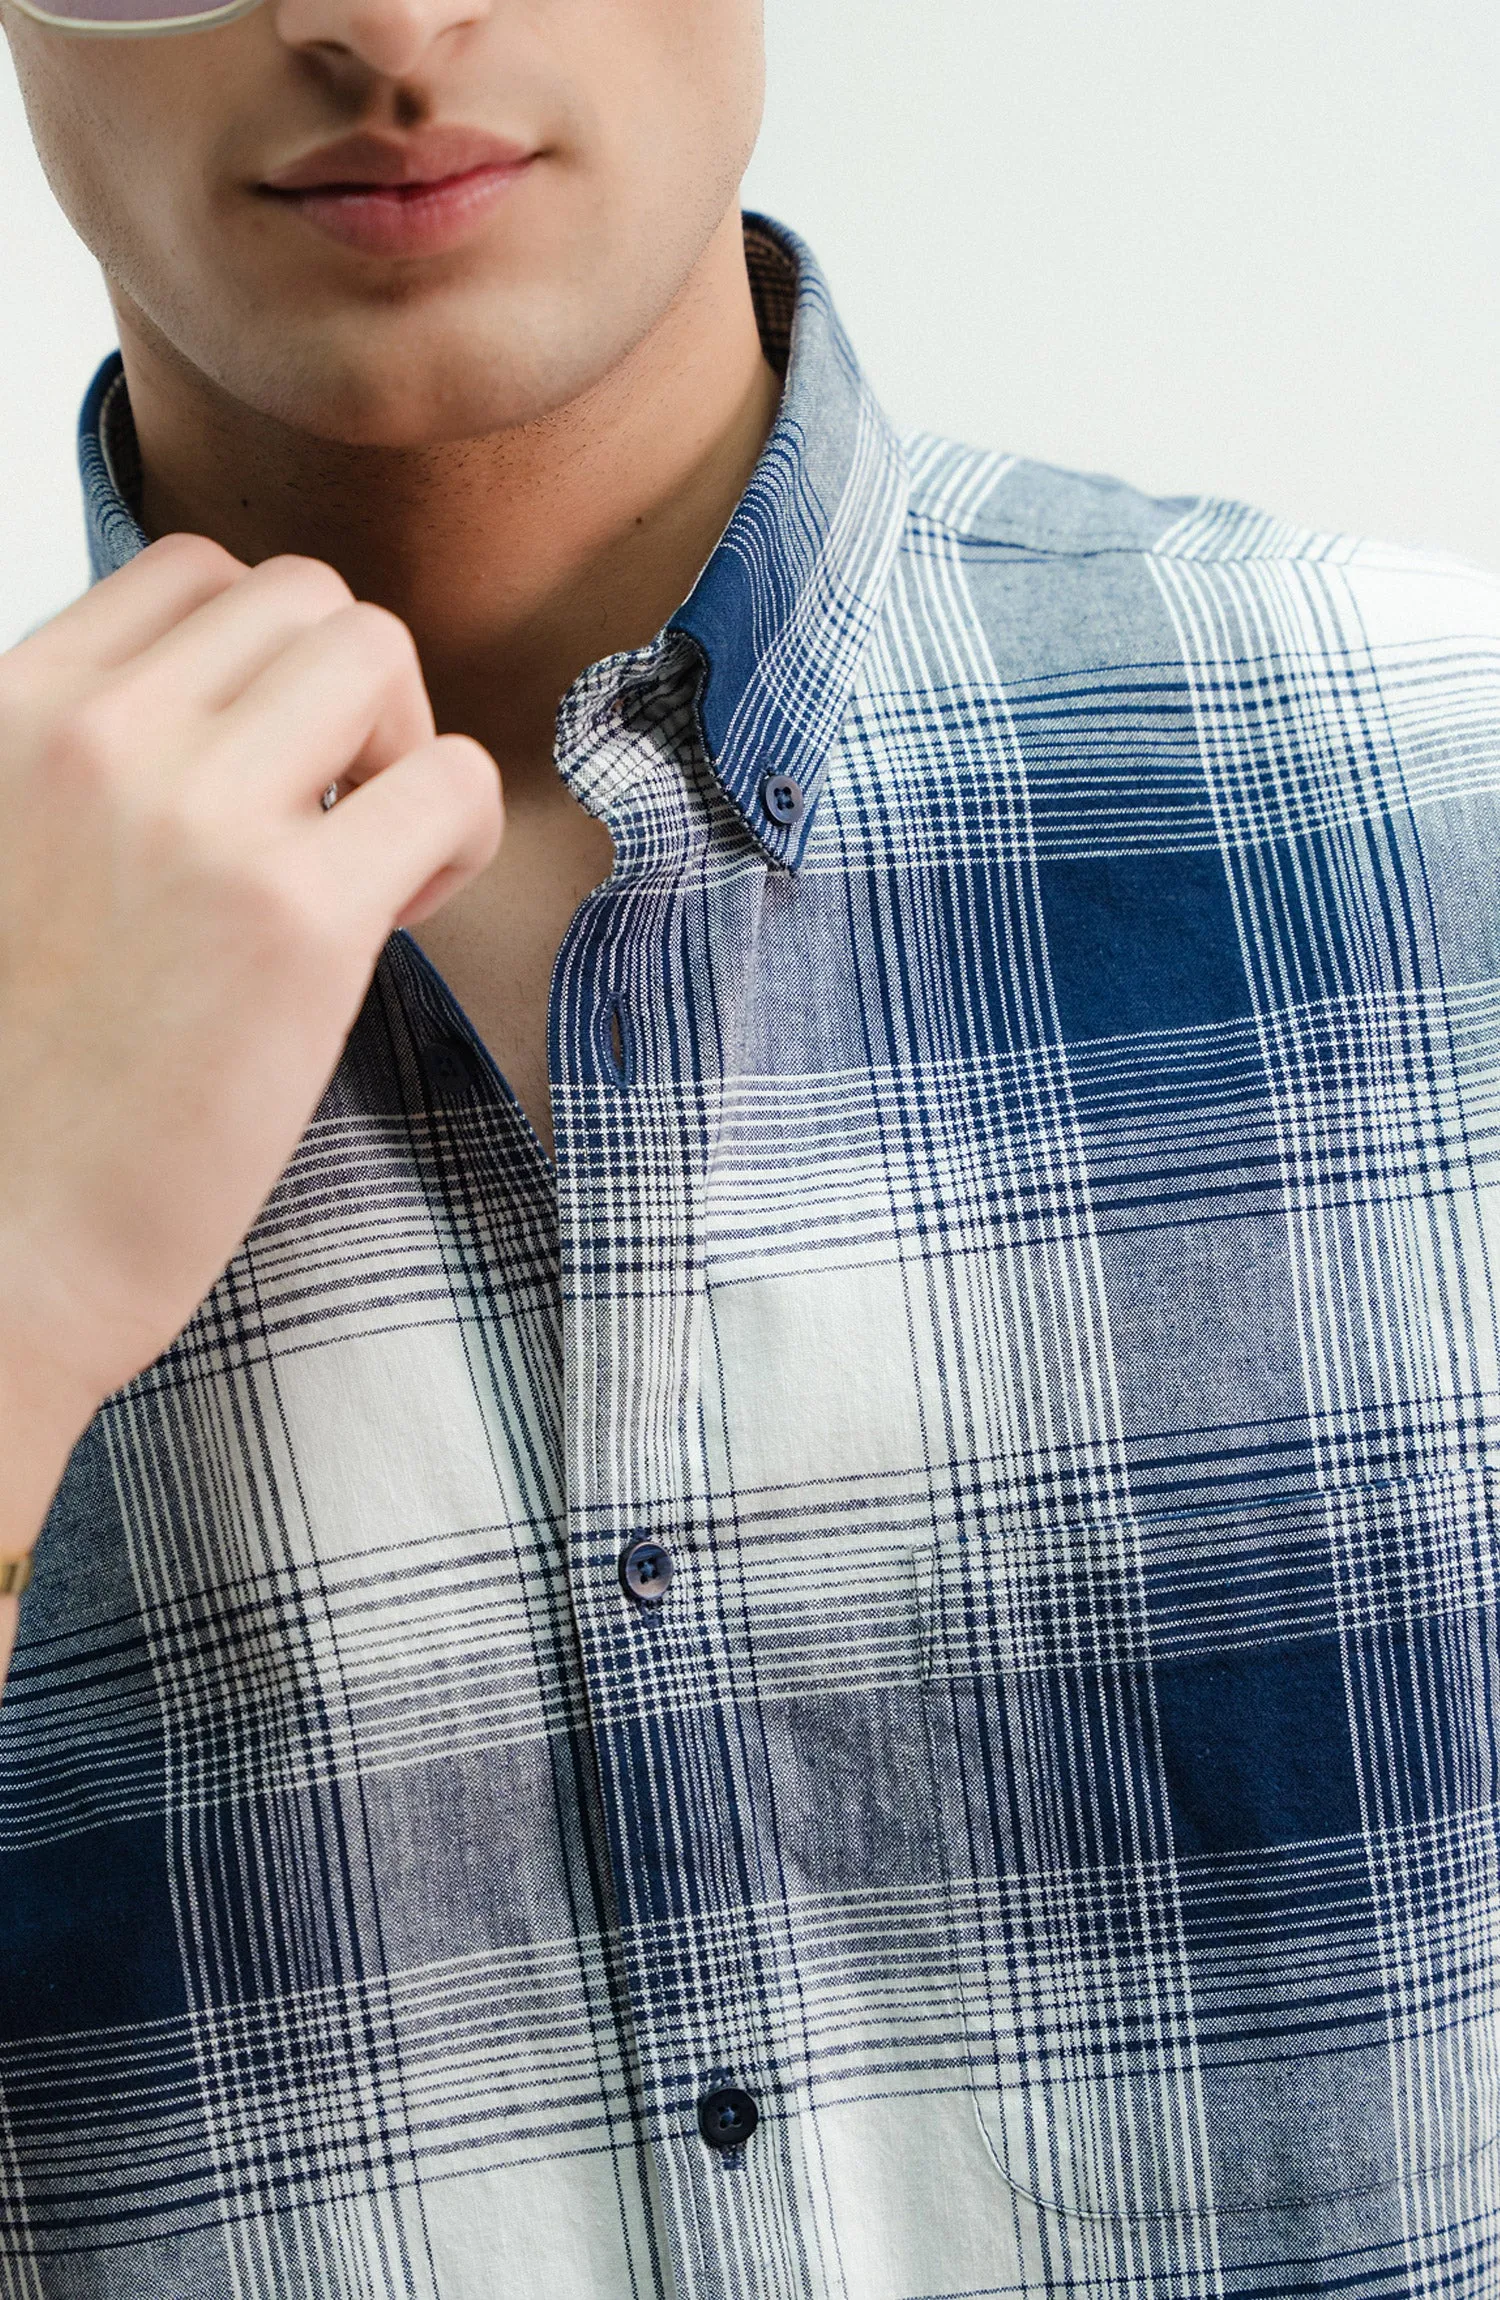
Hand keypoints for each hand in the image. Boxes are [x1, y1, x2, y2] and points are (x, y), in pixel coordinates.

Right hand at [0, 534, 502, 1440]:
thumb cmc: (8, 1084)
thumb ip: (69, 769)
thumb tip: (219, 730)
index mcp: (11, 711)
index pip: (191, 573)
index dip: (263, 662)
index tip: (264, 768)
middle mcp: (96, 734)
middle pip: (304, 600)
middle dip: (347, 699)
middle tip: (330, 819)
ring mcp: (198, 815)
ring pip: (379, 653)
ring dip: (402, 748)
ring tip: (366, 862)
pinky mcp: (298, 918)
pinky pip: (452, 780)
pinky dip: (459, 834)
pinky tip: (403, 913)